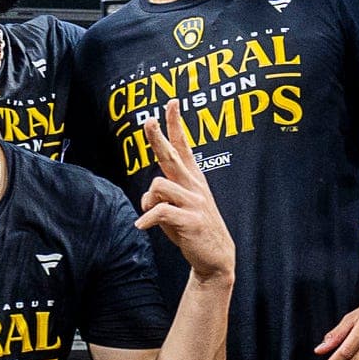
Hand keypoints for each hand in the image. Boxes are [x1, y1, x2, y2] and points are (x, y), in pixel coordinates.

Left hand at [137, 102, 235, 285]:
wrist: (215, 256)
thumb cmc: (192, 228)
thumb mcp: (176, 209)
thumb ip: (160, 197)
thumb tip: (146, 196)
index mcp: (192, 179)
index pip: (183, 146)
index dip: (176, 124)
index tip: (172, 103)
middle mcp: (194, 186)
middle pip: (171, 156)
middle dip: (158, 138)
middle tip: (149, 121)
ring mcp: (193, 202)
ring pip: (158, 185)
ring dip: (147, 201)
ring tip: (150, 217)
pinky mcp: (190, 220)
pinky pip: (159, 211)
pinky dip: (146, 219)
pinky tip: (142, 226)